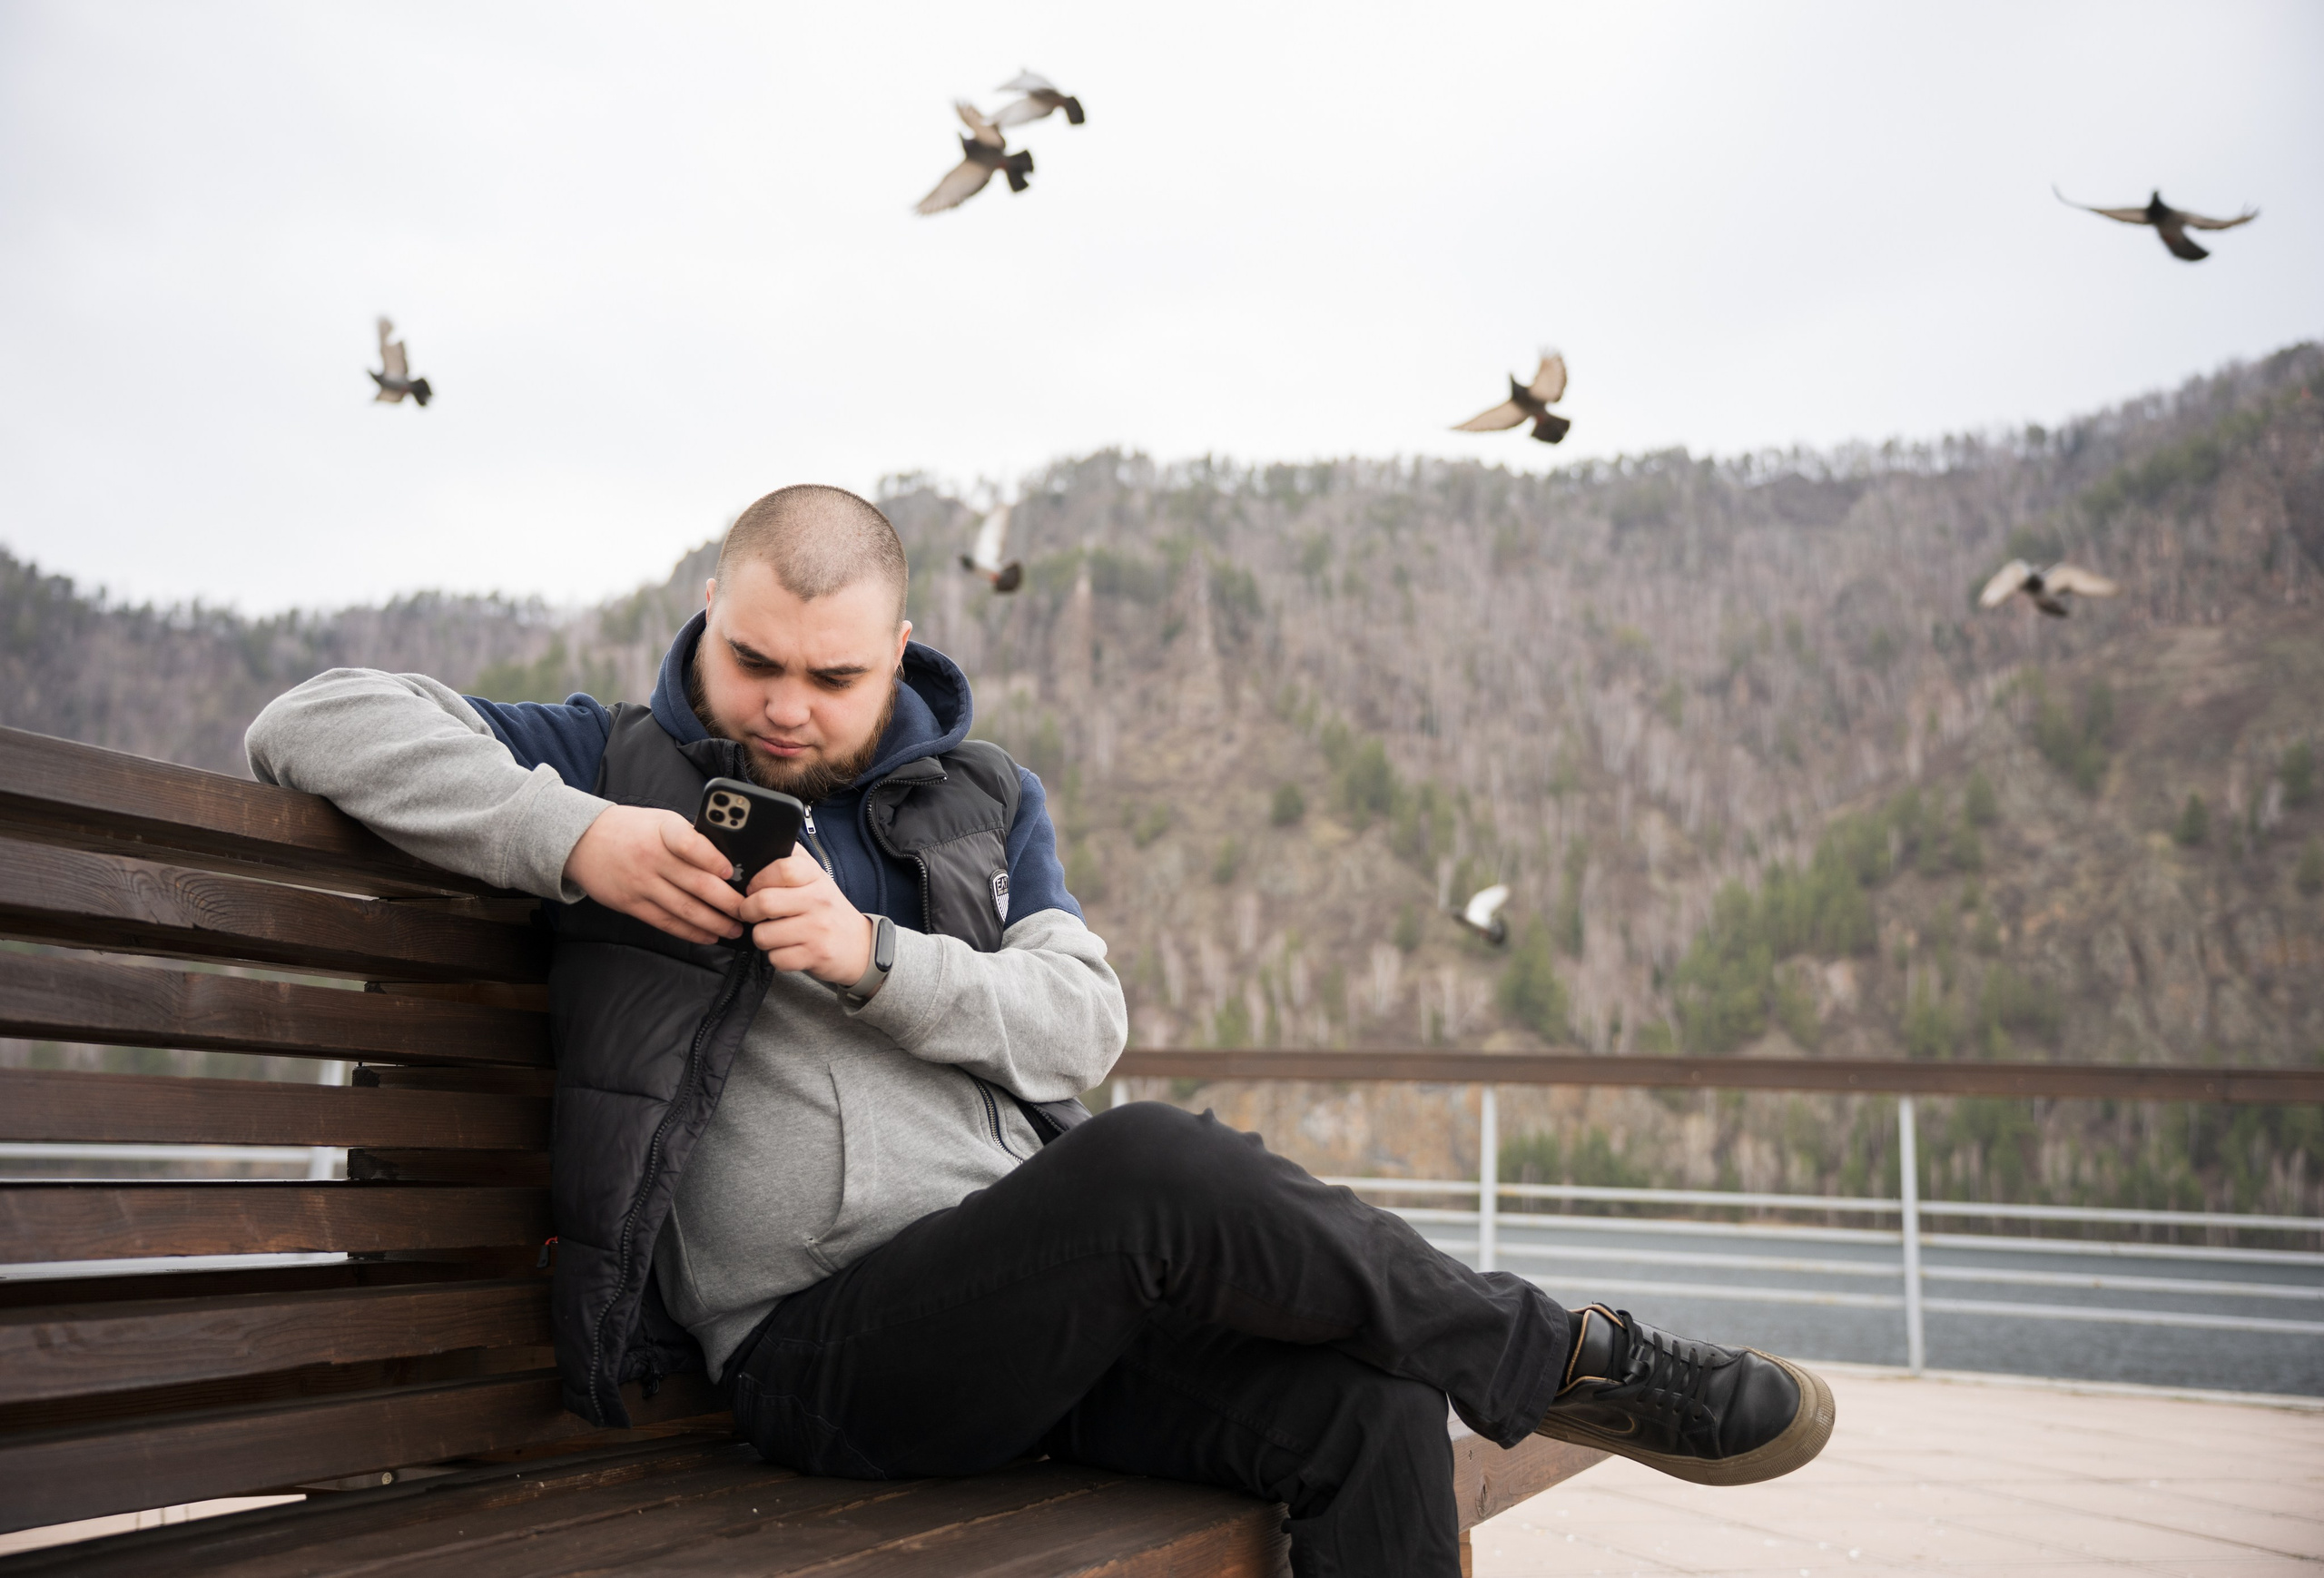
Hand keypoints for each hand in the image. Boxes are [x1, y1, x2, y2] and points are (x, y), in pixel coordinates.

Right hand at [563, 805, 744, 944]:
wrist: (583, 841)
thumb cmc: (634, 829)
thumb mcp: (662, 821)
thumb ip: (691, 838)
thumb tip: (731, 862)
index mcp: (663, 830)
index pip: (689, 843)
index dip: (712, 858)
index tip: (731, 872)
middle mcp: (652, 857)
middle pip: (696, 883)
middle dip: (728, 901)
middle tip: (749, 910)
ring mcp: (641, 883)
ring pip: (685, 908)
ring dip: (715, 923)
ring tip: (735, 928)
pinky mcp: (632, 904)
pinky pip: (666, 922)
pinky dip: (691, 932)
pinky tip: (709, 936)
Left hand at [739, 848, 872, 984]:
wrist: (860, 945)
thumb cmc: (827, 910)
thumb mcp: (815, 878)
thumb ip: (789, 860)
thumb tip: (755, 850)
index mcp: (815, 876)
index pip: (781, 868)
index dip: (758, 879)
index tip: (754, 888)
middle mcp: (818, 900)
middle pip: (764, 902)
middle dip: (748, 911)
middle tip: (752, 913)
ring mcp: (817, 929)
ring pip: (763, 934)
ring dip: (762, 937)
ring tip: (774, 933)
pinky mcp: (815, 955)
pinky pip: (776, 958)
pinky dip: (777, 956)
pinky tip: (788, 948)